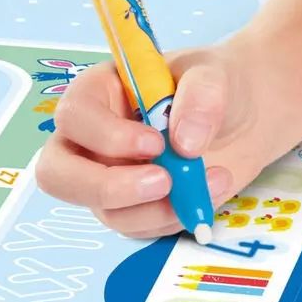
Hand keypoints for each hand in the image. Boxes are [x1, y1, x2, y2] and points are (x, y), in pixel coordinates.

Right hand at [36, 36, 301, 237]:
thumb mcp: (213, 75)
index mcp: (98, 94)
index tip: (156, 143)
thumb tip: (183, 144)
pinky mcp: (131, 207)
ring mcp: (107, 178)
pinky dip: (172, 219)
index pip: (74, 118)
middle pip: (58, 174)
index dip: (107, 137)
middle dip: (106, 188)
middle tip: (162, 183)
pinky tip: (204, 195)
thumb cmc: (215, 87)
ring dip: (158, 208)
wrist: (242, 119)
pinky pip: (138, 226)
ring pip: (105, 211)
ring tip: (213, 180)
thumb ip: (201, 98)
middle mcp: (91, 140)